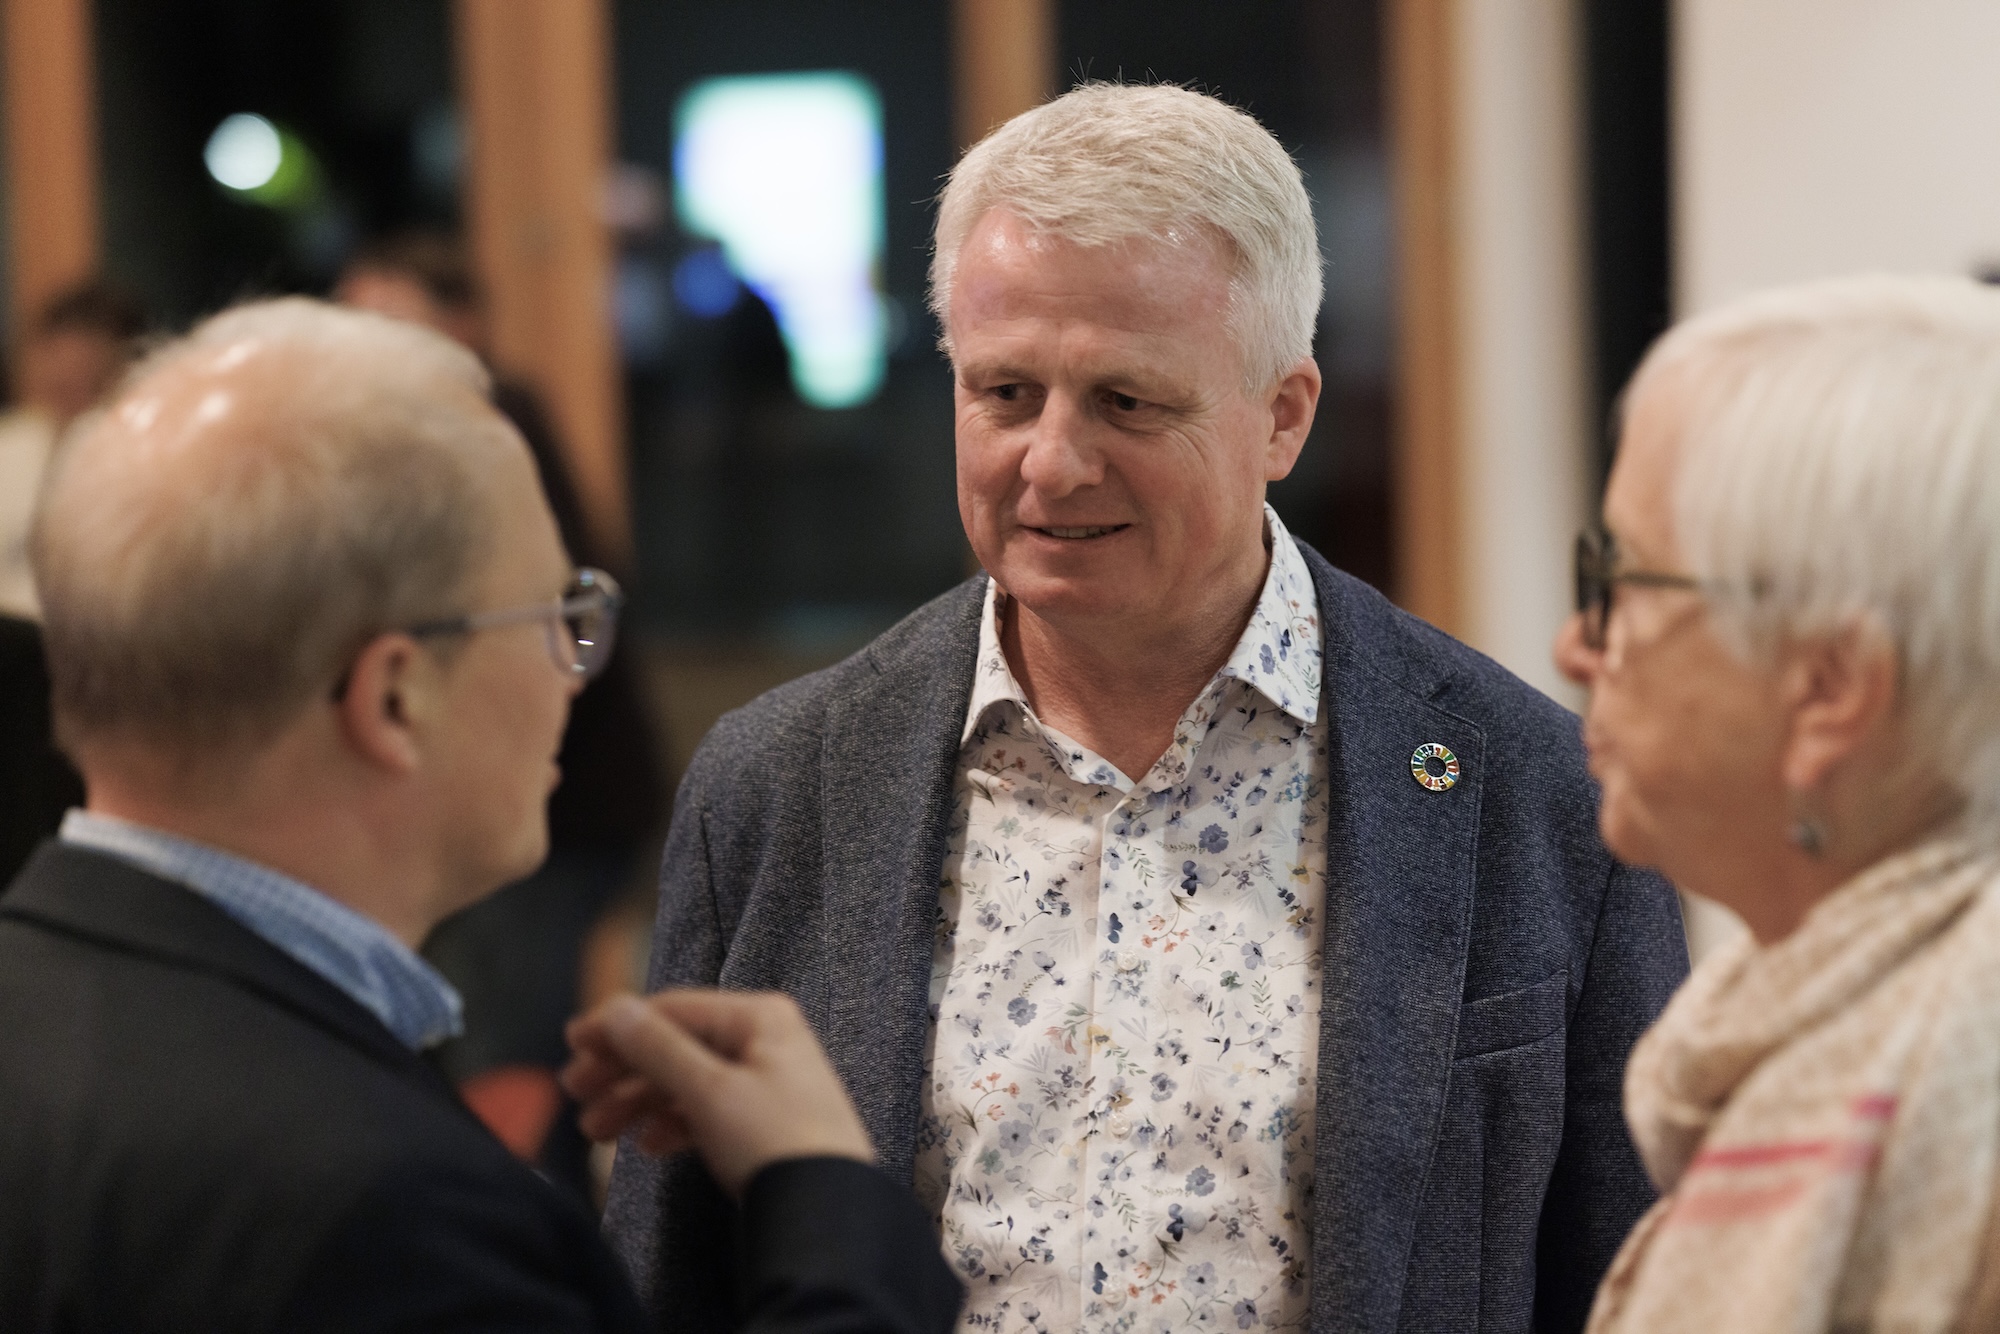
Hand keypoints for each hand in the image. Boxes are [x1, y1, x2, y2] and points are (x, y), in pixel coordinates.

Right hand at [561, 989, 874, 1197]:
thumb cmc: (774, 1141)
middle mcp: (763, 1039)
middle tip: (575, 1095)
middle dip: (622, 1071)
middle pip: (675, 1044)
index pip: (671, 1008)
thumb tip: (616, 1008)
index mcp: (757, 1017)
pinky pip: (706, 1111)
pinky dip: (672, 1124)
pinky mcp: (764, 1120)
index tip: (570, 1043)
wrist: (827, 1213)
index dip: (617, 1025)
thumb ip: (657, 1048)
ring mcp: (766, 1080)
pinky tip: (647, 1146)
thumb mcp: (709, 1091)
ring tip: (596, 1133)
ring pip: (686, 1081)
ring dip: (638, 1102)